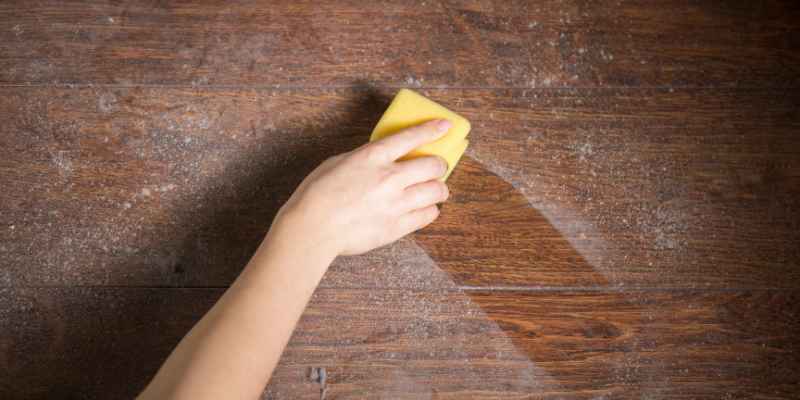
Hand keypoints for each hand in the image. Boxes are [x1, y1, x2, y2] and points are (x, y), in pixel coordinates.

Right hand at [274, 119, 451, 255]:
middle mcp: (389, 178)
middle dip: (439, 165)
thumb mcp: (339, 163)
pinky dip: (429, 210)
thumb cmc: (317, 195)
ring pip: (437, 191)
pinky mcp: (397, 227)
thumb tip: (382, 160)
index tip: (445, 126)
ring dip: (438, 189)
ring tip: (433, 191)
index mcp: (372, 157)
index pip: (411, 137)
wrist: (312, 229)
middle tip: (436, 168)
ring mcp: (395, 203)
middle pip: (433, 165)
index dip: (432, 129)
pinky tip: (422, 209)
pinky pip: (428, 215)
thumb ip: (366, 159)